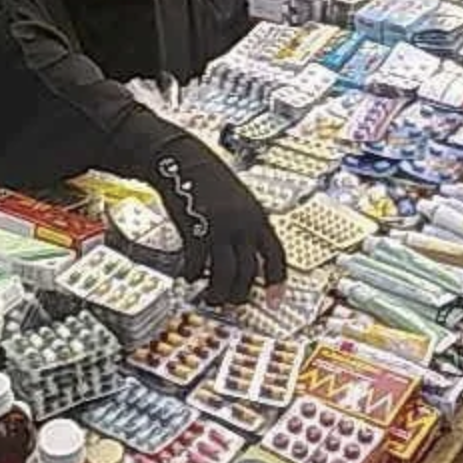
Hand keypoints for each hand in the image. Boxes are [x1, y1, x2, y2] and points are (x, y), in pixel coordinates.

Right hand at [148, 133, 287, 303]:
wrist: (185, 160)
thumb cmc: (211, 181)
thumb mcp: (240, 202)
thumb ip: (247, 228)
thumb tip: (247, 260)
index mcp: (259, 218)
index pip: (277, 256)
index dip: (277, 282)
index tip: (275, 301)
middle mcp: (243, 224)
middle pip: (249, 272)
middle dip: (239, 293)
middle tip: (230, 301)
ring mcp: (221, 227)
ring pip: (225, 275)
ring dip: (217, 293)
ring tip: (210, 297)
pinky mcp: (197, 229)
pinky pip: (198, 263)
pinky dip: (194, 274)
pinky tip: (190, 274)